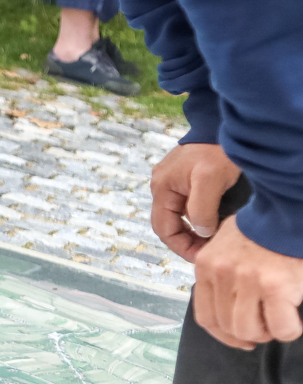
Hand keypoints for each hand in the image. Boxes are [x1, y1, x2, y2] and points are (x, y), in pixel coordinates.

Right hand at [150, 142, 239, 262]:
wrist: (221, 127)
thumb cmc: (215, 151)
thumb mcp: (210, 181)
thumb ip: (201, 208)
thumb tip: (201, 232)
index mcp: (162, 188)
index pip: (163, 229)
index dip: (181, 247)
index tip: (202, 257)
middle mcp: (162, 186)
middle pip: (169, 224)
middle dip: (188, 242)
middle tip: (210, 251)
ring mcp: (171, 182)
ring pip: (178, 216)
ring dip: (194, 231)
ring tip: (214, 239)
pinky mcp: (184, 180)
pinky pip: (185, 206)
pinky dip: (197, 219)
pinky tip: (214, 222)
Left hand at [193, 217, 302, 348]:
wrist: (287, 211)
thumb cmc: (263, 228)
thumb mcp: (226, 245)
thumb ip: (221, 273)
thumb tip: (226, 305)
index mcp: (206, 265)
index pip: (205, 317)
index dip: (224, 335)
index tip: (241, 340)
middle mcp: (221, 273)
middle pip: (228, 326)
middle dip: (251, 333)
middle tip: (268, 324)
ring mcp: (247, 280)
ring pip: (250, 330)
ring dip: (269, 332)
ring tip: (280, 318)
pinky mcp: (275, 287)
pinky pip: (280, 328)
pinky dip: (289, 330)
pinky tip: (294, 317)